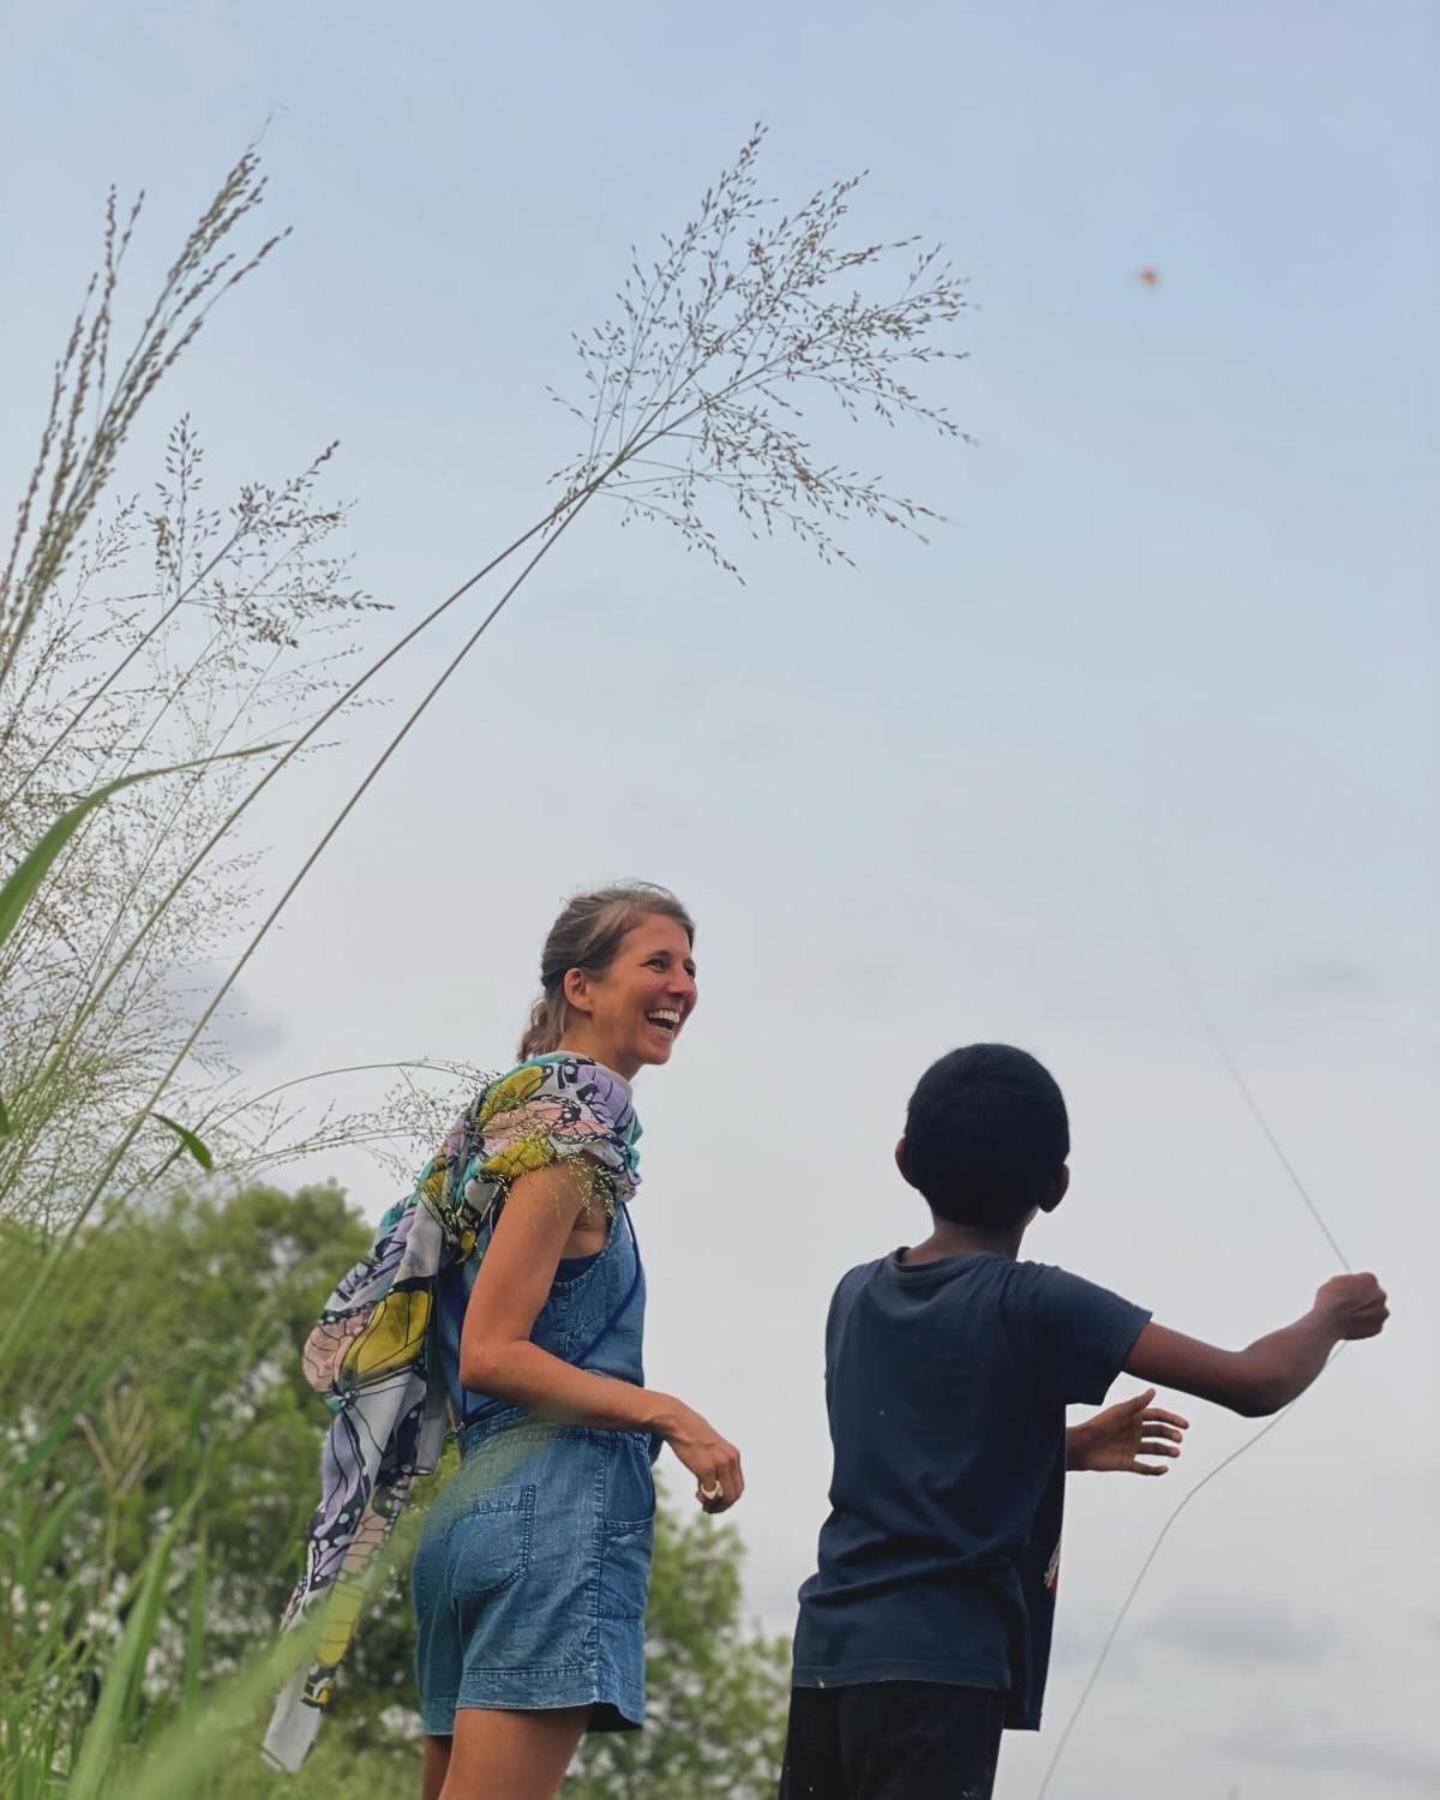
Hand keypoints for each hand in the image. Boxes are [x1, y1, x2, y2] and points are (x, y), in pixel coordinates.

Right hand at [660, 1402, 744, 1513]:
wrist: (678, 1422)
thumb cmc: (693, 1435)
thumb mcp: (713, 1449)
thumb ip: (719, 1465)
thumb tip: (716, 1488)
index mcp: (734, 1455)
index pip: (739, 1487)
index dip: (728, 1499)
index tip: (716, 1501)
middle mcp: (730, 1460)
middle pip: (734, 1495)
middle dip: (722, 1506)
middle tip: (709, 1508)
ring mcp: (719, 1464)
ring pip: (725, 1497)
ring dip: (714, 1506)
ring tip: (703, 1504)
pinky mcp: (705, 1468)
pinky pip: (710, 1493)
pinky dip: (705, 1500)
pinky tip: (696, 1494)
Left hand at [1070, 1388, 1187, 1475]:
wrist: (1081, 1447)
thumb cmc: (1098, 1426)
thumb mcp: (1119, 1412)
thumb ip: (1136, 1403)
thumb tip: (1153, 1391)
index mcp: (1132, 1418)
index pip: (1156, 1416)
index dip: (1171, 1419)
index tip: (1184, 1425)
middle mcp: (1133, 1432)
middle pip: (1158, 1432)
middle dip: (1170, 1434)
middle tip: (1179, 1439)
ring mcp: (1131, 1448)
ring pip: (1154, 1449)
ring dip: (1167, 1450)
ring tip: (1176, 1453)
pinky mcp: (1126, 1463)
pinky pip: (1144, 1468)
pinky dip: (1155, 1470)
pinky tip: (1164, 1469)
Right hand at [1315, 1272, 1388, 1340]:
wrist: (1330, 1321)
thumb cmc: (1330, 1300)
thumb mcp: (1335, 1282)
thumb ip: (1349, 1282)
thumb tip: (1350, 1286)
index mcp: (1370, 1279)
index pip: (1367, 1281)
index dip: (1357, 1287)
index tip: (1350, 1292)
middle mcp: (1380, 1294)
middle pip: (1375, 1296)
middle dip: (1365, 1300)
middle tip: (1351, 1305)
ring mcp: (1382, 1312)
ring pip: (1376, 1312)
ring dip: (1367, 1313)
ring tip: (1349, 1317)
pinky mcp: (1378, 1327)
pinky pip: (1372, 1325)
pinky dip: (1365, 1326)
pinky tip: (1351, 1325)